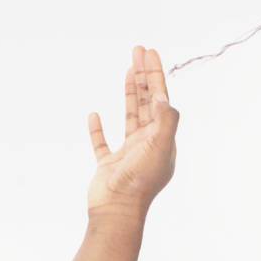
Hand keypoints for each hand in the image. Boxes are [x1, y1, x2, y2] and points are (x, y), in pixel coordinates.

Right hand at [86, 45, 178, 219]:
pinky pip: (102, 142)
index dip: (156, 75)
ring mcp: (127, 155)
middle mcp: (147, 145)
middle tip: (138, 50)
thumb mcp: (160, 146)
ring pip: (129, 116)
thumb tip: (162, 96)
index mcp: (162, 140)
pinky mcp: (108, 165)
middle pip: (146, 102)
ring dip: (128, 92)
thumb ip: (165, 119)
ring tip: (127, 69)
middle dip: (143, 75)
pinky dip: (98, 128)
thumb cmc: (140, 182)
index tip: (149, 52)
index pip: (160, 100)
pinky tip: (95, 114)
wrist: (117, 211)